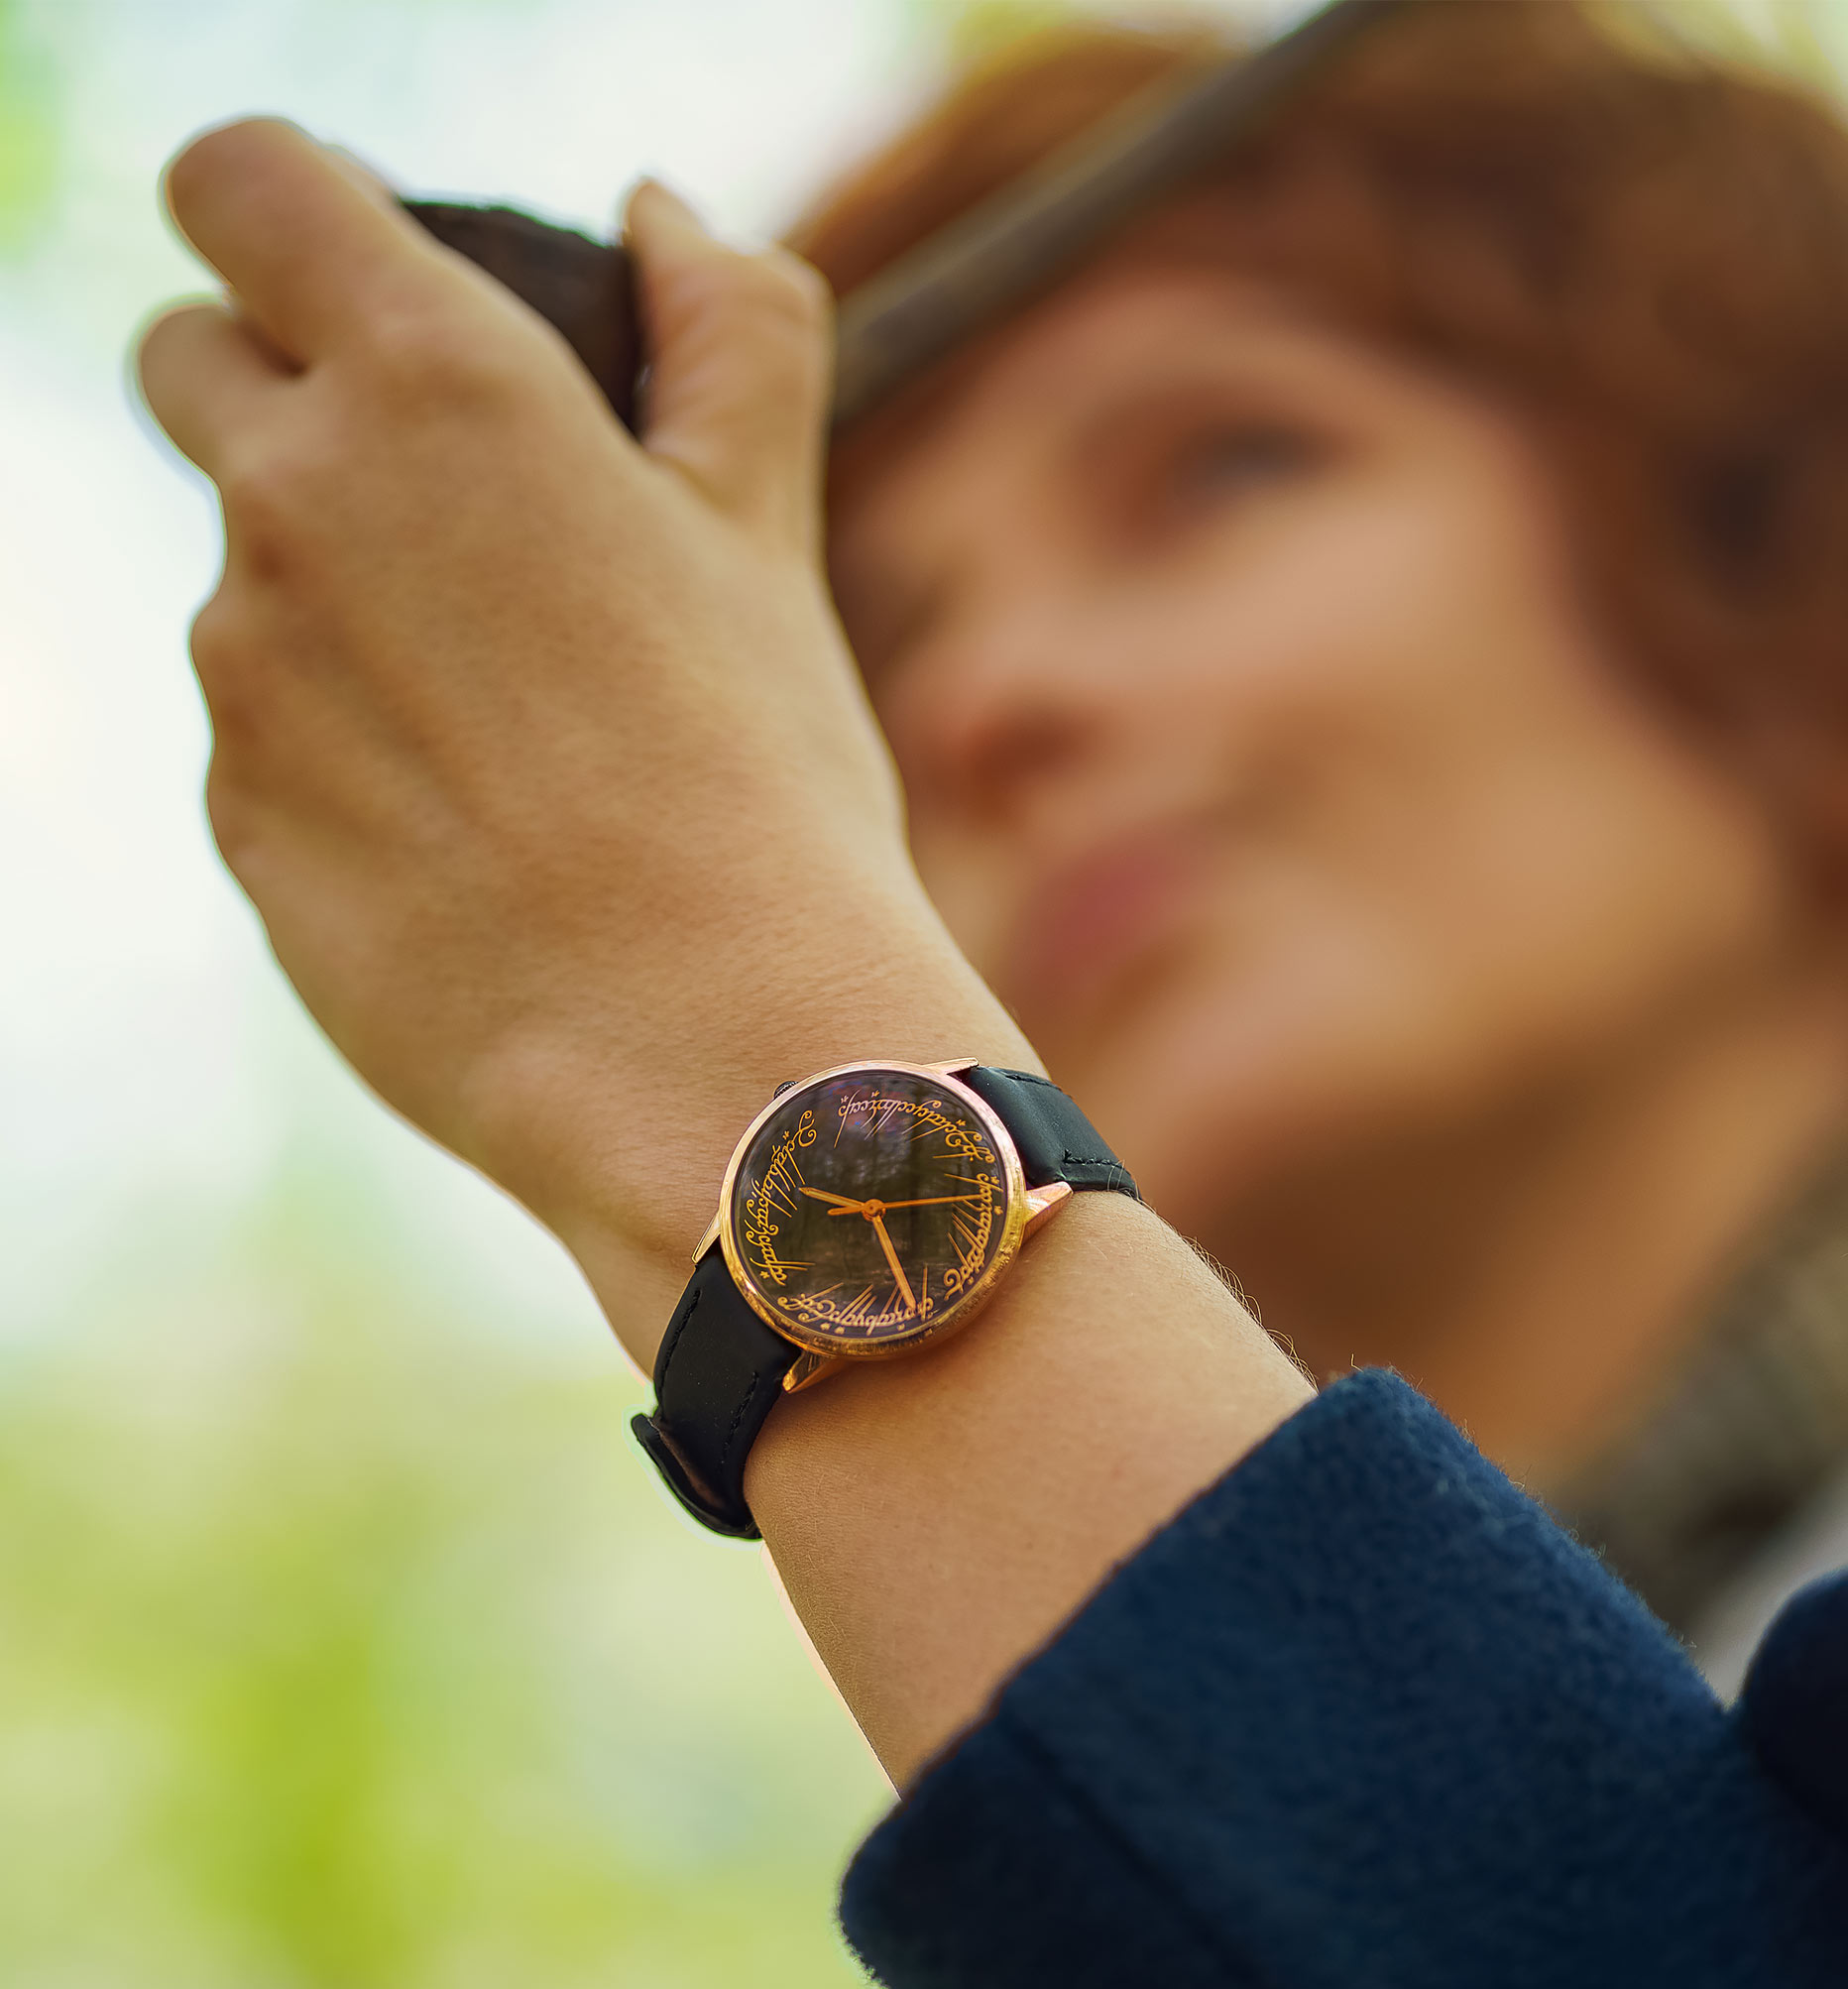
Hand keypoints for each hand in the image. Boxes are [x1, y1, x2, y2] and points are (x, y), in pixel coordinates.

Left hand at [134, 123, 1028, 1356]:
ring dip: (346, 611)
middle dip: (282, 394)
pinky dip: (348, 761)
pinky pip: (266, 743)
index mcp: (438, 385)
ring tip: (525, 738)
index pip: (241, 183)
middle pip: (189, 360)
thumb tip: (660, 215)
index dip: (292, 215)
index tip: (361, 282)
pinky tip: (486, 844)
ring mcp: (241, 670)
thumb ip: (727, 335)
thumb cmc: (766, 785)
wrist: (716, 1057)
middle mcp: (292, 502)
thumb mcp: (769, 530)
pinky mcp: (235, 818)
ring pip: (247, 581)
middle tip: (449, 516)